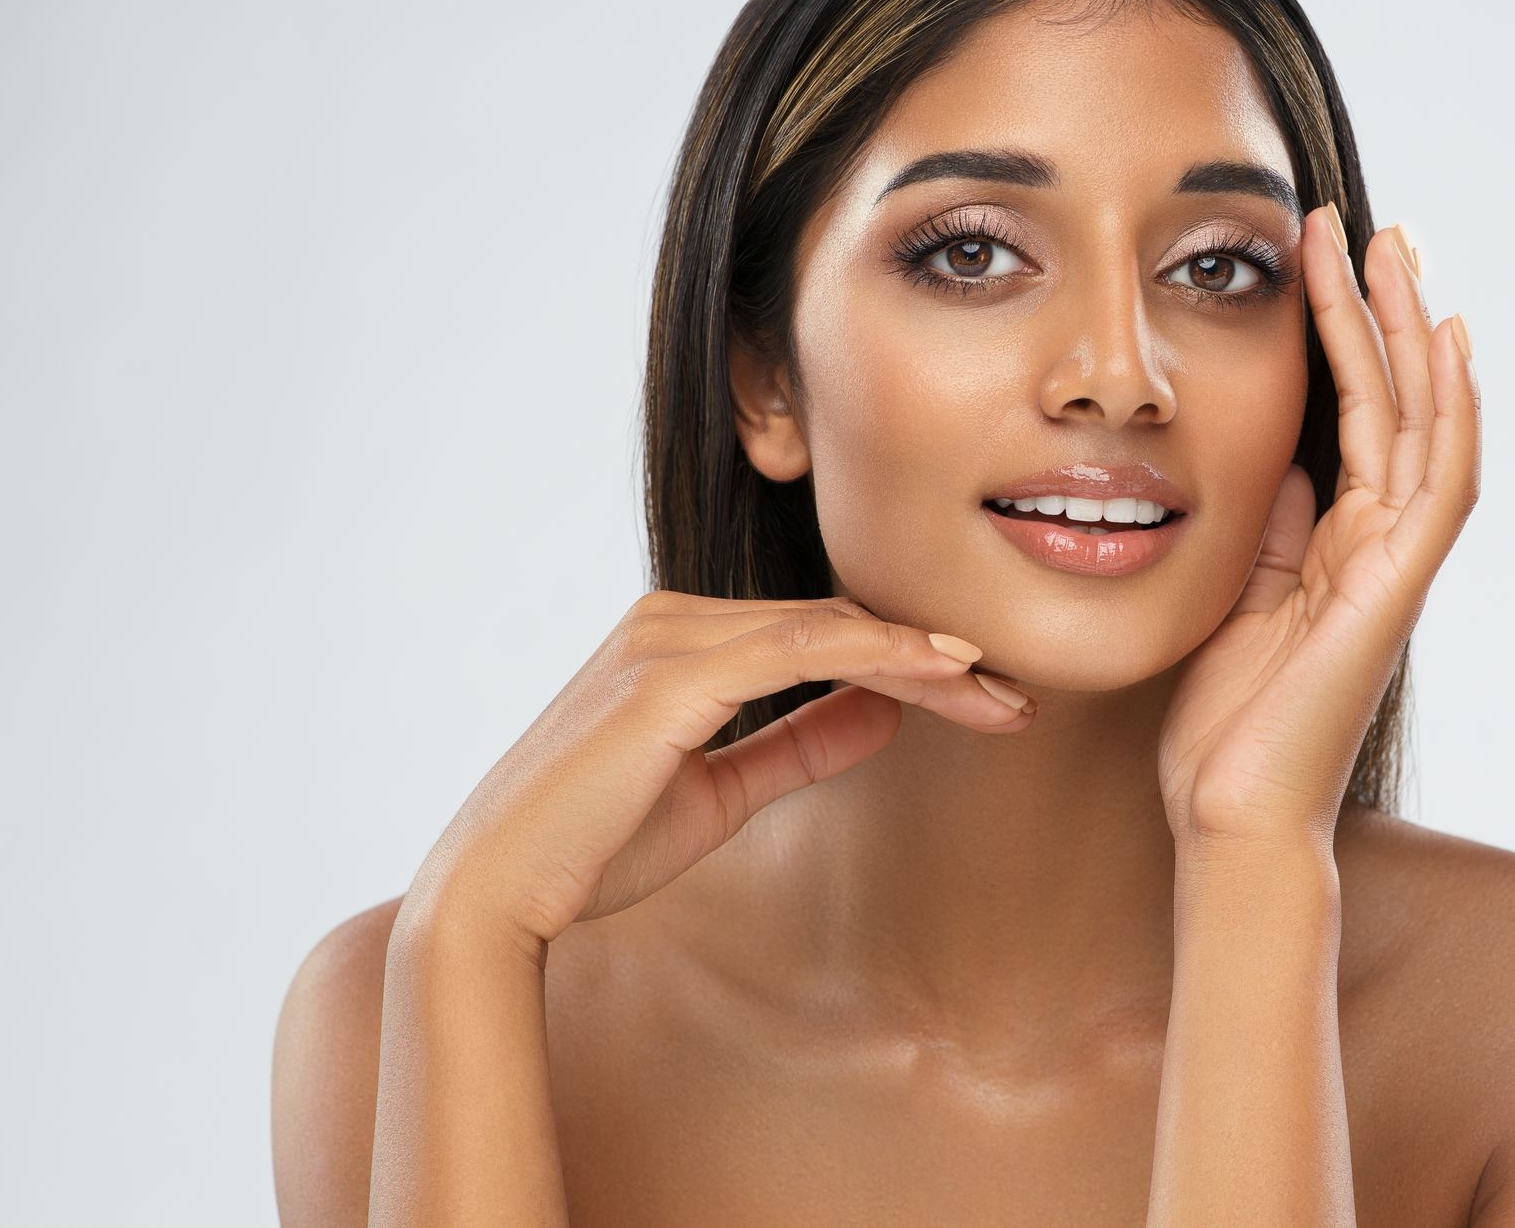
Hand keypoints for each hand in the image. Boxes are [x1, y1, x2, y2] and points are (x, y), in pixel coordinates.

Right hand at [405, 593, 1033, 949]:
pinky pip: (800, 648)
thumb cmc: (594, 847)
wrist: (500, 893)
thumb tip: (883, 712)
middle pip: (833, 623)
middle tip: (1014, 697)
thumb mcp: (722, 792)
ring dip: (922, 657)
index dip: (906, 662)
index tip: (983, 697)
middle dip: (932, 659)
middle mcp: (672, 621)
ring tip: (997, 692)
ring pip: (828, 628)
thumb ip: (798, 744)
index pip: (817, 636)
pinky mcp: (673, 673)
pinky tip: (940, 675)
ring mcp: (669, 638)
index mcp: (679, 641)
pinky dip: (877, 656)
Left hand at [1155, 202, 1481, 846]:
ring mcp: (1393, 565)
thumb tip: (1283, 465)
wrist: (1228, 816)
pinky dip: (1450, 413)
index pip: (1354, 417)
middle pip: (1400, 403)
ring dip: (1414, 334)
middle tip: (1374, 224)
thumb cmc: (1227, 725)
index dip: (1345, 337)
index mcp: (1338, 543)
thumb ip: (1270, 531)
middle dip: (1386, 311)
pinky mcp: (1393, 590)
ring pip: (1426, 425)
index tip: (1320, 259)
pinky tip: (1447, 343)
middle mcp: (1378, 544)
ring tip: (1396, 248)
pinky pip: (1438, 484)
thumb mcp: (1236, 599)